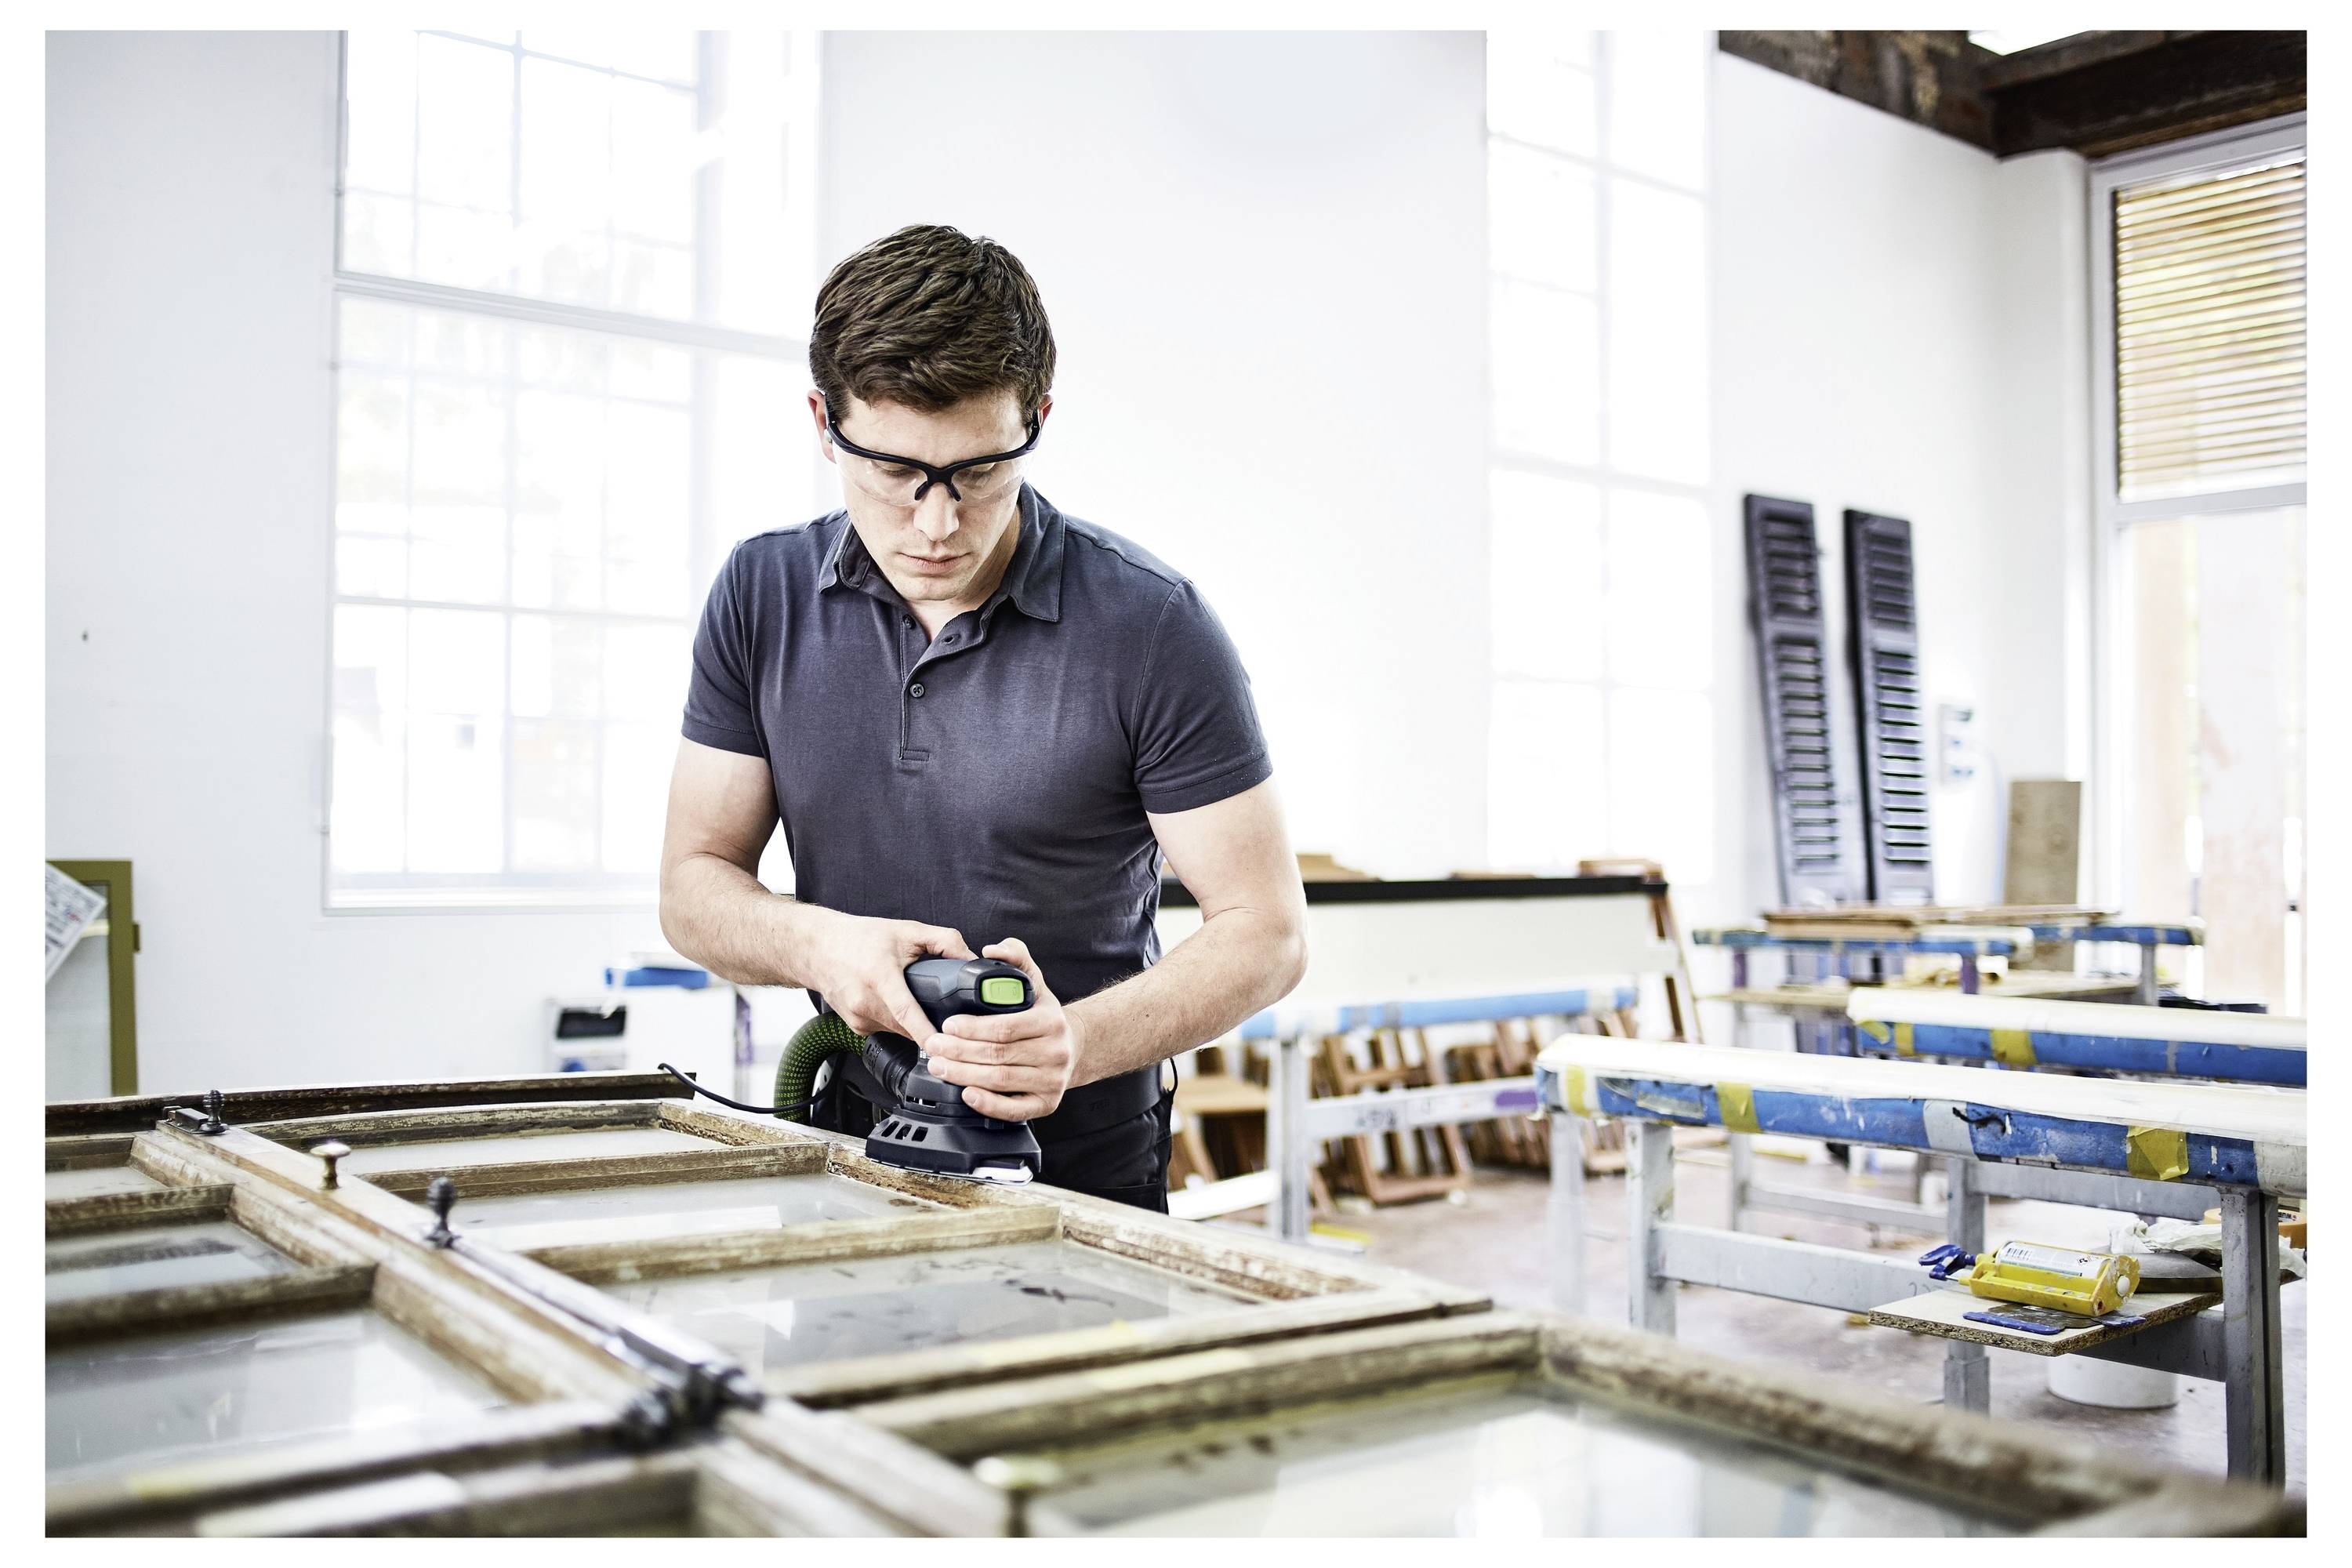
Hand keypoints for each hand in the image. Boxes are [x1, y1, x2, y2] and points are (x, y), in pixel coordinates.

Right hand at [806, 911, 973, 1043]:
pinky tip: (892, 1002)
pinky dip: (896, 1021)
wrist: (817, 948)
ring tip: (914, 999)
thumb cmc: (859, 938)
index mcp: (879, 977)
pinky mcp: (856, 1027)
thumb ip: (944, 941)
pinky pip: (886, 1029)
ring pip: (899, 1031)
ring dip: (912, 1022)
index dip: (926, 1031)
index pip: (907, 1011)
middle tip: (946, 1013)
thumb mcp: (906, 930)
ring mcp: (858, 1018)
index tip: (943, 1045)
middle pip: (909, 1025)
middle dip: (930, 1023)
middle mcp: (866, 1001)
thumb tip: (972, 961)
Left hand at [923, 938, 1078, 1121]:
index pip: (1005, 1027)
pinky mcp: (1046, 1104)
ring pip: (1000, 1081)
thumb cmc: (1043, 1016)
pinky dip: (988, 1104)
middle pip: (998, 1055)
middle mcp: (1055, 1052)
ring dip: (964, 1075)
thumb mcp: (1035, 981)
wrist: (1072, 1047)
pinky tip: (967, 1093)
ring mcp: (1052, 1080)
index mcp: (1051, 1021)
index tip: (947, 1024)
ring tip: (939, 1066)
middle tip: (934, 1046)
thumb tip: (992, 949)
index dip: (971, 1028)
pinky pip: (1014, 1110)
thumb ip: (1016, 957)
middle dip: (959, 1051)